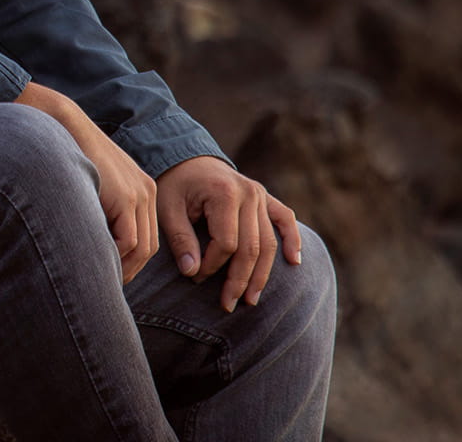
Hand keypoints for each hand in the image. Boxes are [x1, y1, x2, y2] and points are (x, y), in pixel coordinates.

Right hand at [15, 83, 157, 281]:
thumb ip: (99, 206)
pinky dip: (115, 257)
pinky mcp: (126, 197)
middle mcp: (146, 191)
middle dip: (129, 269)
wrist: (60, 125)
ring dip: (123, 268)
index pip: (144, 236)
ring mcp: (139, 194)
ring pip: (141, 248)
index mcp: (140, 188)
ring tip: (100, 279)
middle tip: (106, 284)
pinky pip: (129, 241)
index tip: (109, 273)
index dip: (129, 260)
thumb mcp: (91, 182)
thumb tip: (93, 239)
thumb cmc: (66, 154)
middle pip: (148, 246)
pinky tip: (95, 261)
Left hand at [155, 155, 301, 311]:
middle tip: (228, 304)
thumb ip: (180, 239)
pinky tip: (294, 262)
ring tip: (251, 299)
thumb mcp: (167, 208)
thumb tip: (192, 272)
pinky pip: (285, 219)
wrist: (185, 158)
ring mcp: (260, 194)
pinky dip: (292, 240)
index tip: (194, 276)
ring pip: (268, 242)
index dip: (212, 265)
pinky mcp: (266, 197)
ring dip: (262, 274)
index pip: (227, 243)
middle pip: (251, 247)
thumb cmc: (174, 186)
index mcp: (224, 193)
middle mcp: (249, 192)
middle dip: (240, 280)